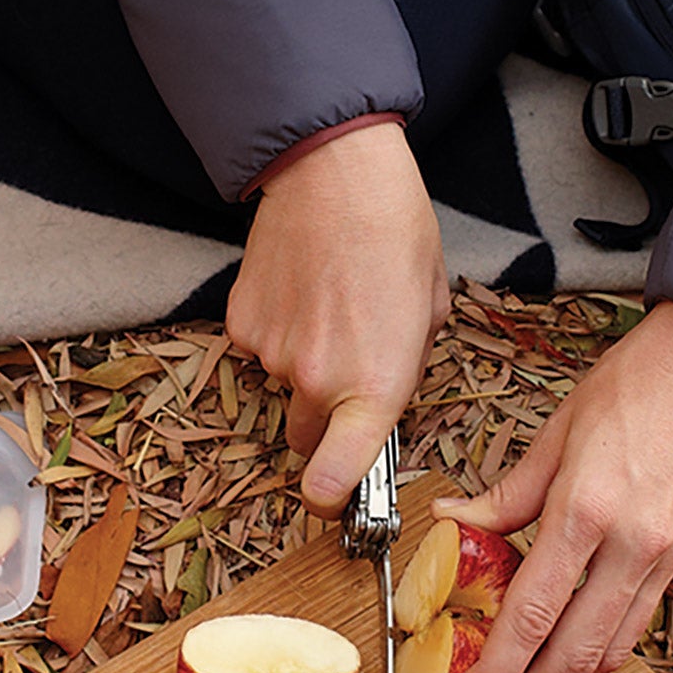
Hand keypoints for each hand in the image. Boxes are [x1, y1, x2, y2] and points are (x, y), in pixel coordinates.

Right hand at [227, 121, 450, 513]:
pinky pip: (259, 349)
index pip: (337, 482)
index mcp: (376, 387)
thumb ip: (410, 360)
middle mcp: (318, 383)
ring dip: (304, 363)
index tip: (336, 500)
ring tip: (329, 304)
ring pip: (284, 387)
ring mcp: (273, 356)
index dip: (333, 501)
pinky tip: (300, 287)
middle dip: (326, 419)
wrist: (333, 172)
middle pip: (308, 438)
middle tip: (346, 367)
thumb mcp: (432, 306)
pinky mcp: (241, 325)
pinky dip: (277, 329)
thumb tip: (391, 376)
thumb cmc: (395, 229)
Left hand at [443, 302, 672, 672]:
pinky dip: (602, 653)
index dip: (497, 670)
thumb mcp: (559, 428)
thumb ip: (507, 492)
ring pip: (612, 651)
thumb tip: (454, 522)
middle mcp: (632, 544)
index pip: (533, 613)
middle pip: (575, 655)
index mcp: (588, 508)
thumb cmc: (645, 378)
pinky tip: (572, 659)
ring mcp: (666, 555)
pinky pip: (639, 623)